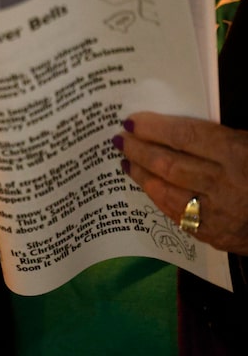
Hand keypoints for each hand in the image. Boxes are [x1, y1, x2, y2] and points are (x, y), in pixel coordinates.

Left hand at [115, 111, 247, 254]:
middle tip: (119, 139)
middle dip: (139, 150)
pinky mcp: (213, 235)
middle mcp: (225, 183)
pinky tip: (147, 186)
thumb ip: (221, 135)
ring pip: (166, 192)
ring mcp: (217, 213)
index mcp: (239, 153)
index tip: (132, 120)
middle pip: (168, 164)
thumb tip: (175, 126)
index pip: (186, 137)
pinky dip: (157, 198)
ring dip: (141, 175)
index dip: (155, 128)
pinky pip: (175, 215)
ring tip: (126, 161)